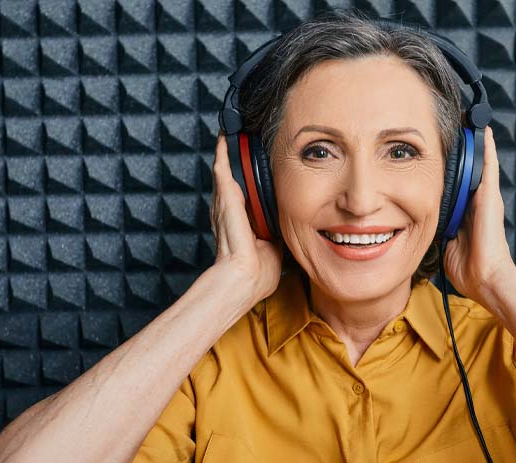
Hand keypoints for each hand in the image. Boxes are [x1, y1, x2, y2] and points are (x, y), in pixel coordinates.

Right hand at [207, 131, 282, 302]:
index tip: (252, 163)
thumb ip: (279, 233)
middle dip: (234, 159)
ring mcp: (225, 204)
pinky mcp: (225, 198)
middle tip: (238, 137)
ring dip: (228, 151)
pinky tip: (227, 136)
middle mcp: (229, 210)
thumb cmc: (257, 272)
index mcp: (241, 222)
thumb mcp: (275, 248)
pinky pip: (222, 168)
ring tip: (231, 131)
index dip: (246, 179)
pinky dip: (224, 151)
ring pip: (225, 170)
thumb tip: (293, 226)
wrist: (245, 278)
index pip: (243, 194)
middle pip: (231, 178)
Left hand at [442, 126, 515, 308]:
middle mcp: (479, 203)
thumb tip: (423, 224)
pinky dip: (487, 150)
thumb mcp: (447, 244)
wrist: (486, 279)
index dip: (451, 168)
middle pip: (470, 169)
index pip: (458, 184)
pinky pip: (489, 168)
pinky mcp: (491, 198)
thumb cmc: (469, 268)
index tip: (442, 150)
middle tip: (458, 125)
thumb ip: (440, 230)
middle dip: (464, 150)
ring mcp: (487, 199)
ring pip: (481, 164)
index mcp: (467, 213)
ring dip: (476, 144)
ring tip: (471, 121)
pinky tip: (484, 132)